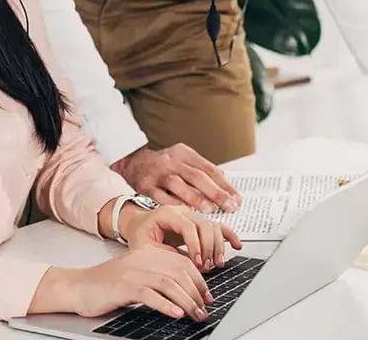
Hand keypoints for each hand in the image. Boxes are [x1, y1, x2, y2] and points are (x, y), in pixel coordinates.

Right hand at [30, 247, 213, 321]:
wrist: (78, 287)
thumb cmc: (106, 285)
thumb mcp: (135, 275)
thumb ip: (156, 277)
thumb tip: (186, 291)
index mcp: (146, 254)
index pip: (181, 261)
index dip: (198, 279)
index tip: (207, 296)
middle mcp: (141, 259)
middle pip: (178, 272)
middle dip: (196, 293)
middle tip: (204, 310)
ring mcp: (131, 272)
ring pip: (168, 283)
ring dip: (187, 301)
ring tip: (196, 315)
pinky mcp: (122, 287)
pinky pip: (150, 294)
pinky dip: (166, 305)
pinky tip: (176, 313)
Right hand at [111, 144, 241, 213]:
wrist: (131, 162)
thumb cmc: (162, 166)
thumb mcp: (181, 160)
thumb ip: (201, 171)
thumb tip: (226, 187)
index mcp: (183, 153)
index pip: (209, 168)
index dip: (225, 185)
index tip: (236, 199)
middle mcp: (170, 161)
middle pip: (197, 176)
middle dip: (216, 192)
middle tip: (230, 206)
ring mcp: (157, 173)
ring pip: (179, 185)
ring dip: (196, 199)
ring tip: (210, 210)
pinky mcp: (146, 186)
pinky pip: (162, 198)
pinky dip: (176, 206)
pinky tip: (187, 214)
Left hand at [120, 204, 241, 271]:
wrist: (138, 225)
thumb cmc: (140, 234)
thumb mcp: (143, 246)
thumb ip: (160, 254)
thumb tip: (179, 265)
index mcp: (166, 213)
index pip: (187, 226)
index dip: (195, 245)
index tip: (197, 263)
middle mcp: (182, 212)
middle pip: (204, 225)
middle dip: (208, 249)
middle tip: (206, 267)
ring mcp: (192, 216)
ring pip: (213, 226)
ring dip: (218, 247)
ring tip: (215, 264)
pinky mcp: (199, 224)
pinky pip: (218, 226)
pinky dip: (228, 235)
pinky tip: (236, 245)